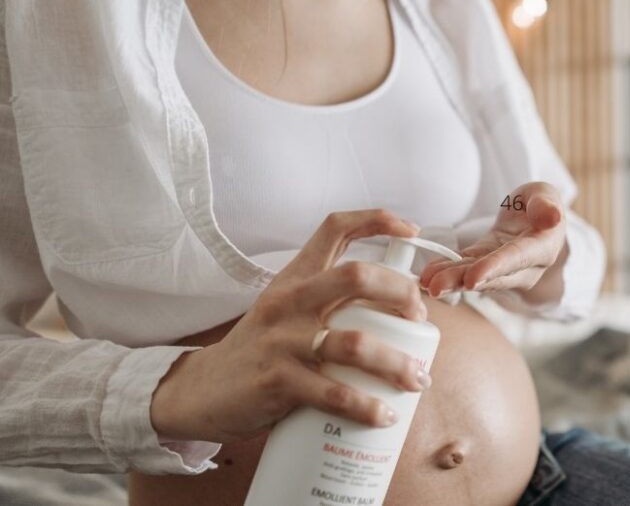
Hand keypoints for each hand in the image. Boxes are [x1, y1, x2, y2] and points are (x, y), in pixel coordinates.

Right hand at [151, 209, 432, 442]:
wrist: (202, 391)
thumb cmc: (260, 351)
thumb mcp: (286, 312)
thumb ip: (329, 304)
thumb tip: (397, 316)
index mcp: (295, 278)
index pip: (335, 229)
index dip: (377, 221)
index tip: (412, 231)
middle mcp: (290, 301)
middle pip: (356, 276)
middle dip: (401, 294)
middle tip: (421, 319)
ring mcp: (282, 340)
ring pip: (354, 343)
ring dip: (396, 363)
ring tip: (417, 380)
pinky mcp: (277, 381)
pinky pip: (334, 393)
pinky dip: (366, 407)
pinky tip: (384, 415)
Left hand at [420, 182, 566, 297]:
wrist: (534, 218)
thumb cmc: (541, 204)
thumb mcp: (545, 195)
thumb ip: (546, 205)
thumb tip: (552, 217)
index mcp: (542, 249)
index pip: (517, 259)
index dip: (495, 268)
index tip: (472, 278)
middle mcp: (524, 268)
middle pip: (492, 276)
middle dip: (463, 281)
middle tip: (436, 287)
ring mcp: (502, 271)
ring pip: (475, 276)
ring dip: (450, 280)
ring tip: (426, 283)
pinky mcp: (484, 266)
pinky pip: (465, 268)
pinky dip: (447, 270)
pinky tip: (427, 274)